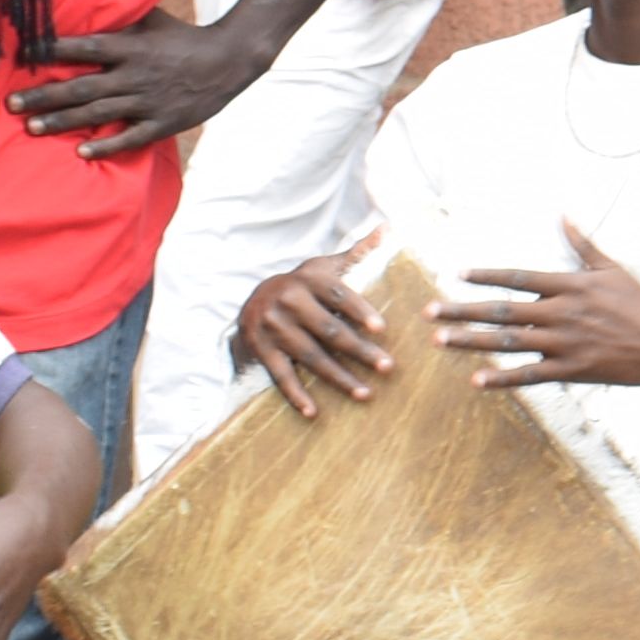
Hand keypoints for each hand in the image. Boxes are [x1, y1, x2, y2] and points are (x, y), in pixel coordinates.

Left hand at [9, 5, 273, 161]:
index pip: (85, 47)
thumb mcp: (152, 19)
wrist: (228, 61)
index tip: (23, 54)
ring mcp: (148, 101)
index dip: (53, 50)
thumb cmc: (183, 38)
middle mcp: (135, 75)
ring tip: (32, 128)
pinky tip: (83, 152)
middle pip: (82, 87)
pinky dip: (107, 144)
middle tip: (11, 104)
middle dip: (44, 96)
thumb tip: (86, 0)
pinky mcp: (163, 122)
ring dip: (63, 122)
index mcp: (131, 47)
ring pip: (98, 113)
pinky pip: (131, 137)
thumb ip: (120, 17)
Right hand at [234, 255, 394, 419]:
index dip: (360, 312)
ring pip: (311, 356)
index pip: (339, 295)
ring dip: (339, 377)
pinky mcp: (261, 350)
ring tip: (366, 393)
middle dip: (360, 351)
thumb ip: (358, 252)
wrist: (250, 301)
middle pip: (330, 330)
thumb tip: (389, 227)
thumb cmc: (302, 285)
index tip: (382, 329)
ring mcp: (273, 328)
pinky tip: (314, 412)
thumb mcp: (324, 265)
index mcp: (309, 279)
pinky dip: (296, 395)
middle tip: (388, 367)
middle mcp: (289, 301)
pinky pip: (281, 376)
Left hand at [437, 223, 639, 427]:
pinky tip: (477, 380)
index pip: (519, 278)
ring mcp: (566, 343)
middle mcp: (563, 312)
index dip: (486, 276)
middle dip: (461, 310)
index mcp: (571, 285)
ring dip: (471, 341)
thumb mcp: (612, 269)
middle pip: (502, 310)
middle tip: (428, 311)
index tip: (456, 274)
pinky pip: (531, 375)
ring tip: (440, 340)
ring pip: (508, 341)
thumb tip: (564, 214)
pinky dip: (503, 378)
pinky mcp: (573, 370)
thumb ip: (583, 244)